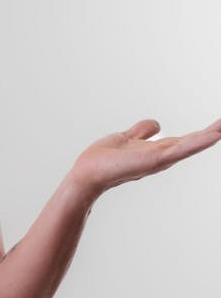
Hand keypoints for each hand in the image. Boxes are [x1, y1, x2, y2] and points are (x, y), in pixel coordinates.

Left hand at [69, 117, 220, 200]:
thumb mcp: (128, 137)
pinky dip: (198, 142)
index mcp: (158, 151)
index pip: (187, 139)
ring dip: (212, 135)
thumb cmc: (103, 160)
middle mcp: (163, 157)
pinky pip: (180, 149)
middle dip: (214, 132)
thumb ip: (142, 131)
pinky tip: (215, 134)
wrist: (88, 173)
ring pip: (192, 145)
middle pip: (194, 142)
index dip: (204, 132)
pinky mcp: (155, 160)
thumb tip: (157, 124)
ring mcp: (160, 159)